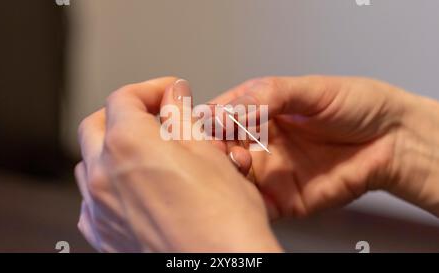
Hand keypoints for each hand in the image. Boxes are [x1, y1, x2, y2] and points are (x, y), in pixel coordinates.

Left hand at [75, 77, 281, 251]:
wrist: (221, 267)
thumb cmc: (224, 219)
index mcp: (128, 144)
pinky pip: (91, 200)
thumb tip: (174, 96)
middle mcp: (104, 175)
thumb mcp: (208, 151)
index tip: (170, 93)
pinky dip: (108, 184)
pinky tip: (135, 188)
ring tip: (145, 152)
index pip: (125, 98)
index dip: (151, 88)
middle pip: (97, 125)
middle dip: (124, 112)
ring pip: (89, 162)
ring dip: (111, 147)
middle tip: (154, 116)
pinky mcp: (103, 235)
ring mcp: (99, 208)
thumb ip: (181, 116)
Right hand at [214, 76, 438, 217]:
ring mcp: (271, 170)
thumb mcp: (311, 89)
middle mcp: (261, 142)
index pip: (220, 116)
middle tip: (219, 148)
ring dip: (227, 175)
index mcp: (261, 111)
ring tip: (238, 165)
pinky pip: (256, 204)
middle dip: (213, 151)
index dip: (208, 122)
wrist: (393, 140)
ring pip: (233, 178)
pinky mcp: (284, 198)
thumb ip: (269, 95)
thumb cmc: (357, 106)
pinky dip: (245, 202)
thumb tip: (233, 107)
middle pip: (220, 150)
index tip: (206, 125)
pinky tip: (245, 192)